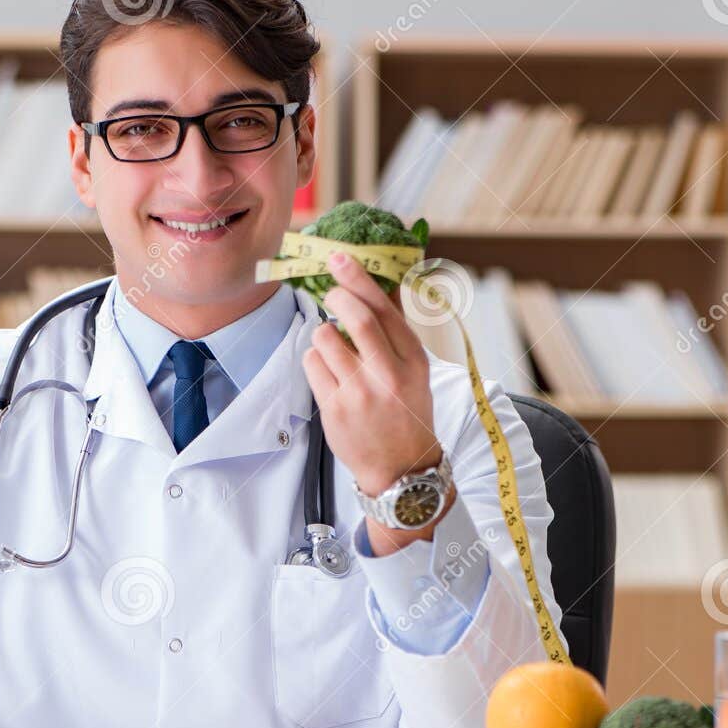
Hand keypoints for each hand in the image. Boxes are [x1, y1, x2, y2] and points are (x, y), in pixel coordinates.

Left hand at [301, 252, 450, 552]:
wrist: (401, 468)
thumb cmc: (406, 412)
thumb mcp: (414, 370)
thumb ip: (395, 331)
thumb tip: (377, 284)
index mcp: (413, 360)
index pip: (385, 309)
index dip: (359, 279)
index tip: (341, 258)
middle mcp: (388, 375)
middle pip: (356, 317)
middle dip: (337, 296)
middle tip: (330, 293)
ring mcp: (360, 393)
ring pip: (326, 338)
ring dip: (324, 333)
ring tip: (335, 348)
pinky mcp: (335, 409)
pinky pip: (313, 364)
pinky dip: (316, 359)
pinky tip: (329, 371)